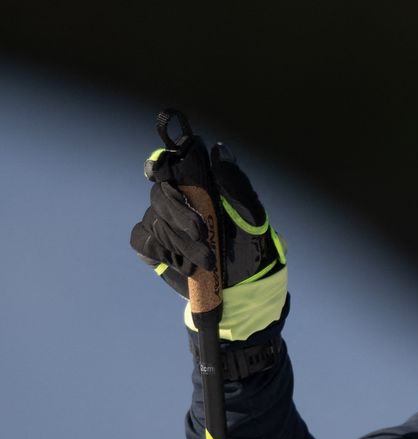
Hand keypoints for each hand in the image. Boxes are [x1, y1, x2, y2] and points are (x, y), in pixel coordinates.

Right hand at [131, 143, 284, 297]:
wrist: (245, 288)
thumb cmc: (251, 247)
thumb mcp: (252, 218)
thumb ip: (237, 186)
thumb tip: (219, 150)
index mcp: (201, 187)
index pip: (172, 165)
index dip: (160, 164)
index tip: (159, 170)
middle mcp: (178, 200)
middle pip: (160, 194)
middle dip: (179, 215)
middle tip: (202, 234)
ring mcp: (164, 224)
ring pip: (154, 222)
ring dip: (180, 243)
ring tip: (208, 262)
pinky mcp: (156, 248)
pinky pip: (143, 242)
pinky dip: (162, 253)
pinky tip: (184, 265)